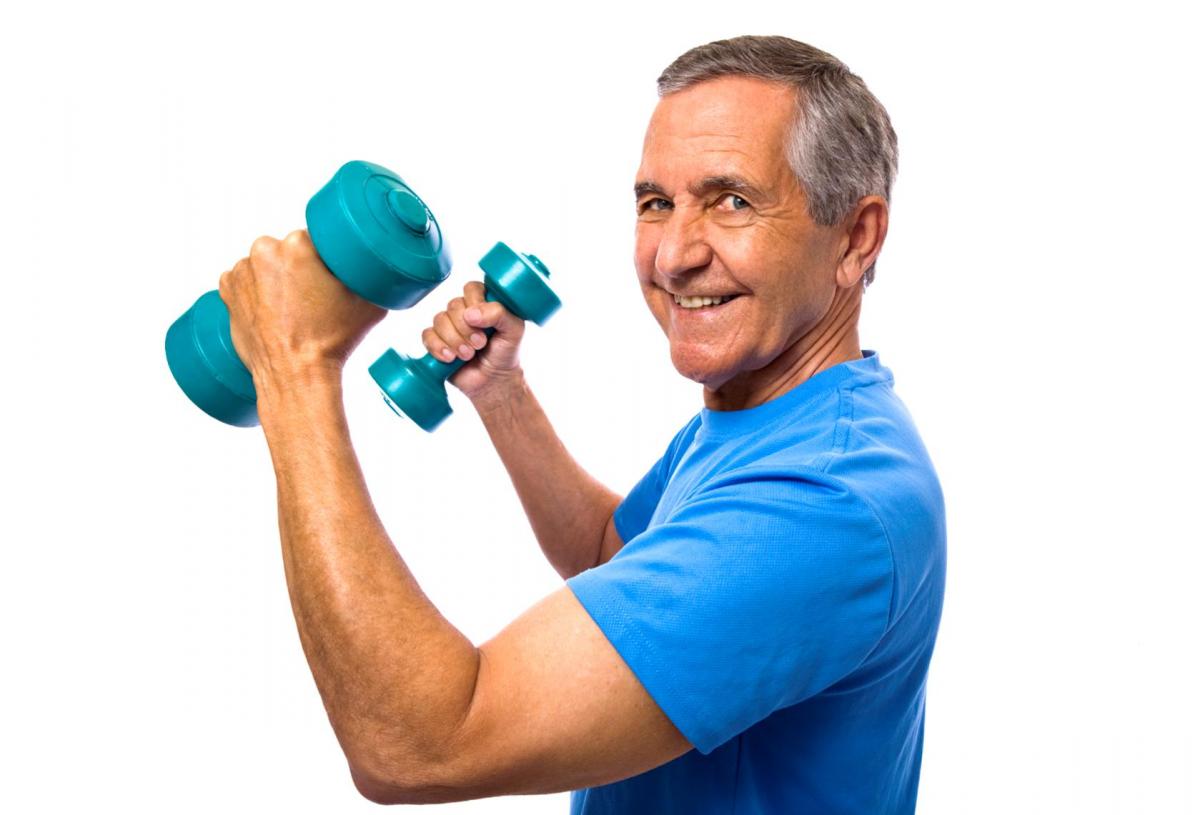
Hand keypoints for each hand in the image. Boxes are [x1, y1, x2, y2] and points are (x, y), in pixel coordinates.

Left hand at [218, 230, 386, 390]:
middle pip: (287, 249)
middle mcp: (264, 249)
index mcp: (298, 244)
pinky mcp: (227, 289)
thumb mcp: (370, 305)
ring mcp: (242, 269)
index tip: (328, 278)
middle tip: (312, 296)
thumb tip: (384, 272)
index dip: (324, 259)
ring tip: (291, 306)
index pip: (314, 238)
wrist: (296, 375)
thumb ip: (375, 279)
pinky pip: (245, 280)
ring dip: (275, 277)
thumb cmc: (332, 341)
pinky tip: (272, 309)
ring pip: (265, 264)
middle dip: (298, 267)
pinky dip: (255, 290)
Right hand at [422, 280, 524, 400]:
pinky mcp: (436, 341)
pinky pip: (427, 336)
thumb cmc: (505, 352)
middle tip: (479, 344)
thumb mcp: (514, 330)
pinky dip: (438, 347)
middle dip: (466, 328)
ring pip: (439, 320)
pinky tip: (450, 358)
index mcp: (483, 302)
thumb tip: (471, 313)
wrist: (493, 380)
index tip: (481, 322)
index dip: (474, 302)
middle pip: (453, 305)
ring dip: (454, 340)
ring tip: (468, 355)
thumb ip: (499, 314)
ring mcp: (449, 325)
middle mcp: (464, 311)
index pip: (471, 288)